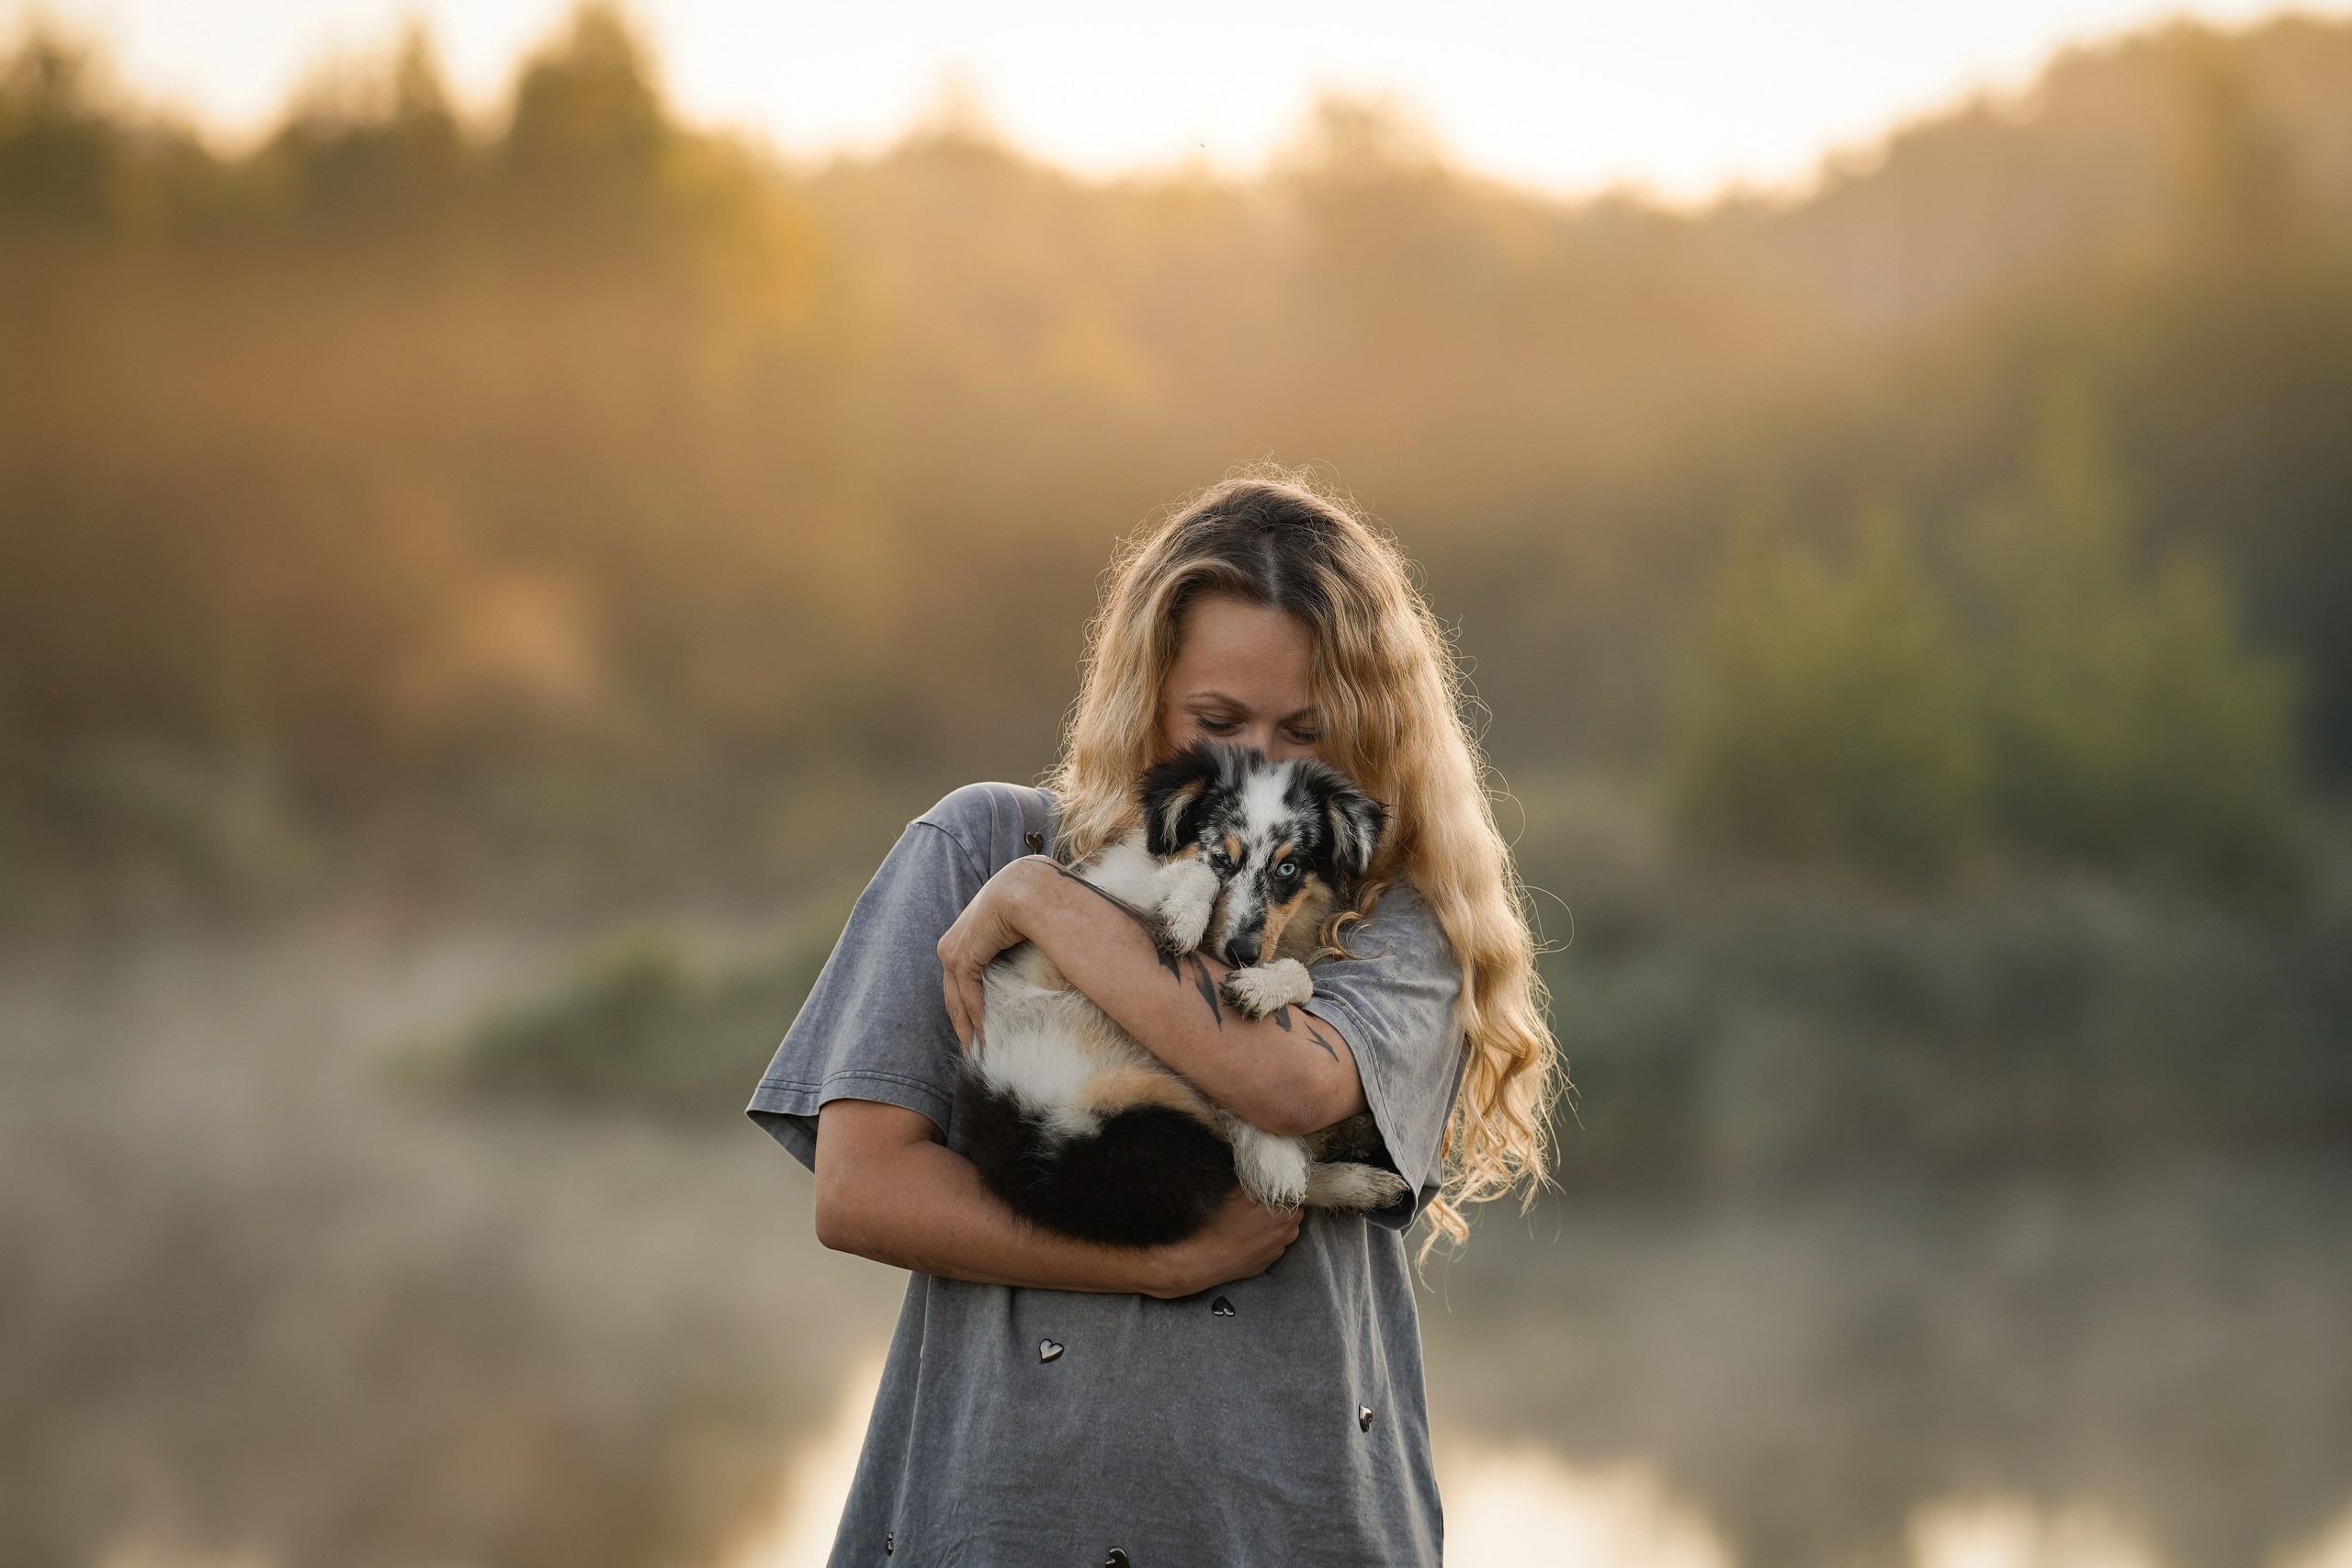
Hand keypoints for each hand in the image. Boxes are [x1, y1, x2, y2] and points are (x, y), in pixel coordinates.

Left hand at [937, 856, 1049, 1049]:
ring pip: (957, 997)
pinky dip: (976, 1016)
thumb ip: (1019, 942)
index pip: (964, 974)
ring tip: (978, 1051)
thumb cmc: (1036, 902)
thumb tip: (1039, 954)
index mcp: (968, 931)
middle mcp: (955, 940)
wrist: (1029, 889)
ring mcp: (953, 948)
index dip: (969, 1001)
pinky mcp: (960, 956)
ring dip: (967, 1026)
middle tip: (974, 1048)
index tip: (978, 1026)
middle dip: (963, 1021)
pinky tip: (985, 1036)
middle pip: (954, 990)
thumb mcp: (1022, 926)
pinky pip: (967, 995)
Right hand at [1136, 1188, 1301, 1298]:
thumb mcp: (1241, 1192)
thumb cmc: (1224, 1225)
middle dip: (1277, 1207)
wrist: (1205, 1259)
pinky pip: (1266, 1247)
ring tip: (1245, 1220)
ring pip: (1278, 1231)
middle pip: (1289, 1214)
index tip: (1267, 1189)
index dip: (1282, 1191)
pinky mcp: (1262, 1265)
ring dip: (1268, 1224)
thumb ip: (1261, 1180)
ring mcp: (1275, 1254)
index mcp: (1287, 1217)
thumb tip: (1270, 1170)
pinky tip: (1242, 1236)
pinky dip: (1259, 1240)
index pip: (1296, 1197)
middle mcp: (1287, 1237)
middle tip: (1255, 1202)